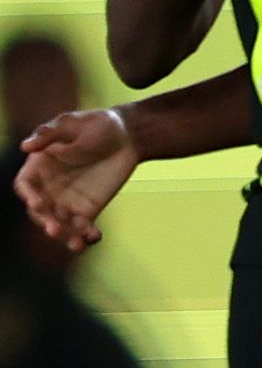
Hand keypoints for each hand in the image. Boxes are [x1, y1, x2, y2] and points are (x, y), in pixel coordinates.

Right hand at [17, 109, 136, 252]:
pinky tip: (94, 237)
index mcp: (39, 165)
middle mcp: (49, 186)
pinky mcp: (87, 208)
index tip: (38, 203)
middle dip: (46, 221)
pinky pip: (82, 226)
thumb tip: (26, 146)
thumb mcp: (74, 123)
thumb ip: (51, 134)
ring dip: (65, 234)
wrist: (129, 136)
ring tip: (77, 244)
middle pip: (40, 210)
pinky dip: (86, 234)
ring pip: (59, 222)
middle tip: (55, 229)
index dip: (28, 195)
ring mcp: (67, 200)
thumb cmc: (97, 124)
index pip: (25, 185)